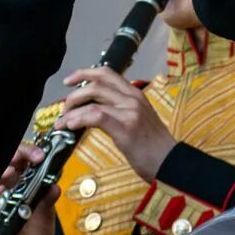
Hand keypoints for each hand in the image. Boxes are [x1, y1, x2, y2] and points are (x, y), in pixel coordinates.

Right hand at [0, 143, 59, 234]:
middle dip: (14, 157)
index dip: (29, 153)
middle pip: (7, 162)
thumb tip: (55, 188)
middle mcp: (9, 188)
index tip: (38, 156)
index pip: (24, 160)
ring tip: (10, 175)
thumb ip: (47, 206)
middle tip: (21, 164)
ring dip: (3, 171)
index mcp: (26, 186)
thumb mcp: (45, 224)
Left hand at [56, 68, 175, 181]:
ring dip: (73, 109)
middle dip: (74, 94)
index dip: (84, 73)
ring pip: (93, 99)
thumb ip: (119, 110)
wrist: (171, 162)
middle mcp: (132, 98)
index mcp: (135, 94)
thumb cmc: (153, 146)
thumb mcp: (138, 119)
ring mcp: (130, 111)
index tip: (69, 81)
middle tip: (65, 108)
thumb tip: (92, 111)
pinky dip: (80, 119)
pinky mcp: (126, 127)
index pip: (107, 73)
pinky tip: (71, 126)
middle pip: (96, 84)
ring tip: (64, 121)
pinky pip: (97, 116)